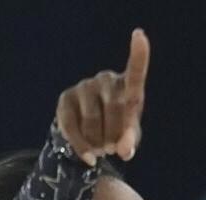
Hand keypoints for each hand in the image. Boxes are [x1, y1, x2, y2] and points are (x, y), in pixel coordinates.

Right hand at [55, 30, 151, 165]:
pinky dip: (82, 146)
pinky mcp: (65, 99)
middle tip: (114, 149)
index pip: (136, 70)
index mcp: (127, 86)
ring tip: (102, 149)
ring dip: (99, 142)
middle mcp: (105, 80)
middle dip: (116, 134)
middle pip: (116, 107)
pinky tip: (89, 158)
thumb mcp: (129, 136)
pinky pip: (72, 126)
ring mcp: (84, 87)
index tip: (140, 35)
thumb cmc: (117, 129)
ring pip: (93, 120)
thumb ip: (130, 140)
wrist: (88, 133)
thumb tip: (124, 149)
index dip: (139, 54)